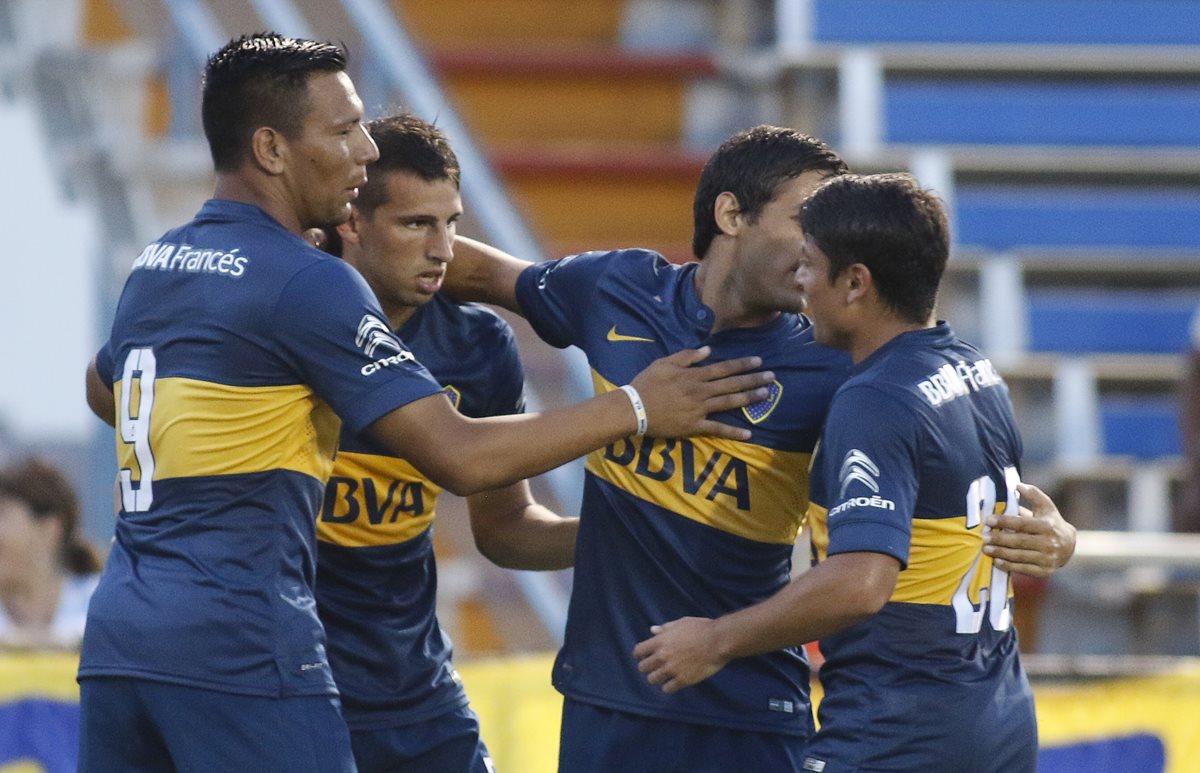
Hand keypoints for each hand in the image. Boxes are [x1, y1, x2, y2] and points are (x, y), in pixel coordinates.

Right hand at [631, 347, 772, 441]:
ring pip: (729, 402)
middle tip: (772, 377)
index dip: (742, 364)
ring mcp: (699, 409)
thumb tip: (708, 350)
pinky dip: (733, 432)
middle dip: (753, 379)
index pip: (724, 368)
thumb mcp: (664, 363)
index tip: (759, 361)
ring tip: (767, 395)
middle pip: (732, 384)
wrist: (634, 409)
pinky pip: (717, 429)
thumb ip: (686, 356)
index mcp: (694, 375)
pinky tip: (749, 433)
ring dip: (749, 399)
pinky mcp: (695, 426)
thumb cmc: (646, 384)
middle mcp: (701, 391)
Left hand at [633, 617, 727, 693]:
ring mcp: (672, 669)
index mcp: (660, 641)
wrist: (718, 641)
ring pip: (653, 680)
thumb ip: (665, 628)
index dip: (640, 655)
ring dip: (657, 678)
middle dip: (647, 667)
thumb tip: (652, 630)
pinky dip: (668, 687)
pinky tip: (673, 684)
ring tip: (663, 676)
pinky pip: (667, 689)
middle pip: (643, 668)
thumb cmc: (701, 628)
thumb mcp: (681, 623)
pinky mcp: (683, 680)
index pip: (638, 651)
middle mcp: (662, 656)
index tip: (644, 656)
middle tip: (654, 667)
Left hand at [983, 482, 1075, 577]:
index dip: (1004, 522)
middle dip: (999, 539)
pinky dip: (1009, 566)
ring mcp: (1048, 559)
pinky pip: (1024, 569)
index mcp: (1048, 526)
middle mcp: (1050, 543)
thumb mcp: (1046, 506)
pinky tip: (996, 561)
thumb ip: (1033, 494)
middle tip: (983, 536)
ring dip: (1001, 553)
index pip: (1023, 524)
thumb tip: (1017, 485)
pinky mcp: (1045, 571)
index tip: (988, 520)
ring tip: (985, 548)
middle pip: (1020, 541)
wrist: (1069, 546)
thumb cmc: (1051, 522)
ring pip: (1020, 556)